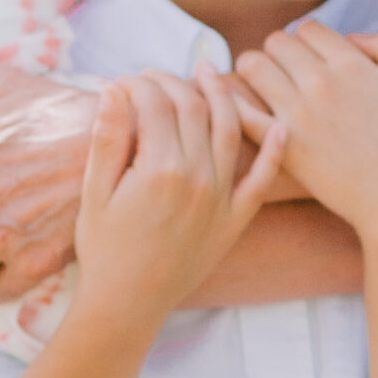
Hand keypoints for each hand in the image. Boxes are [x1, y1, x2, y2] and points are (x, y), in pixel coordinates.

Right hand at [74, 70, 287, 327]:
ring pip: (229, 131)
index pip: (156, 104)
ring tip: (208, 73)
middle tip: (155, 77)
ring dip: (220, 95)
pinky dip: (274, 152)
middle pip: (193, 109)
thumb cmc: (104, 250)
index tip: (125, 82)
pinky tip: (281, 125)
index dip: (140, 84)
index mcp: (160, 169)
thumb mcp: (96, 192)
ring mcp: (220, 199)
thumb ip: (108, 138)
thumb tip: (115, 88)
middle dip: (173, 82)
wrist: (128, 304)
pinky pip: (261, 181)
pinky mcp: (234, 220)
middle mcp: (198, 179)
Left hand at [234, 25, 377, 242]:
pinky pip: (240, 112)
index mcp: (352, 64)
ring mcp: (298, 113)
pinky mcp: (282, 145)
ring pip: (253, 65)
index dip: (308, 41)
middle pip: (276, 42)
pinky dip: (231, 103)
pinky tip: (237, 105)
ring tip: (264, 89)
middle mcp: (321, 82)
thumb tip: (354, 38)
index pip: (308, 29)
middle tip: (285, 75)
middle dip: (280, 54)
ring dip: (255, 72)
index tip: (311, 61)